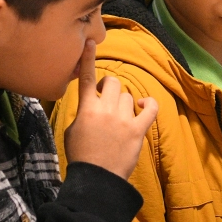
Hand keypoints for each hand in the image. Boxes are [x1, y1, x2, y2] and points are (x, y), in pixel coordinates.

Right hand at [63, 40, 156, 179]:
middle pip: (112, 83)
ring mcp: (123, 119)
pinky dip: (149, 105)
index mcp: (86, 109)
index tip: (89, 43)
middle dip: (110, 88)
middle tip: (108, 100)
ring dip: (125, 102)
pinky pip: (151, 109)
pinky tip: (144, 105)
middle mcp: (105, 109)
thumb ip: (82, 113)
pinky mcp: (138, 129)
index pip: (86, 78)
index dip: (88, 59)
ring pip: (127, 95)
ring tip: (121, 116)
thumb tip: (90, 105)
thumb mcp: (71, 131)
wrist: (96, 179)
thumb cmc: (81, 156)